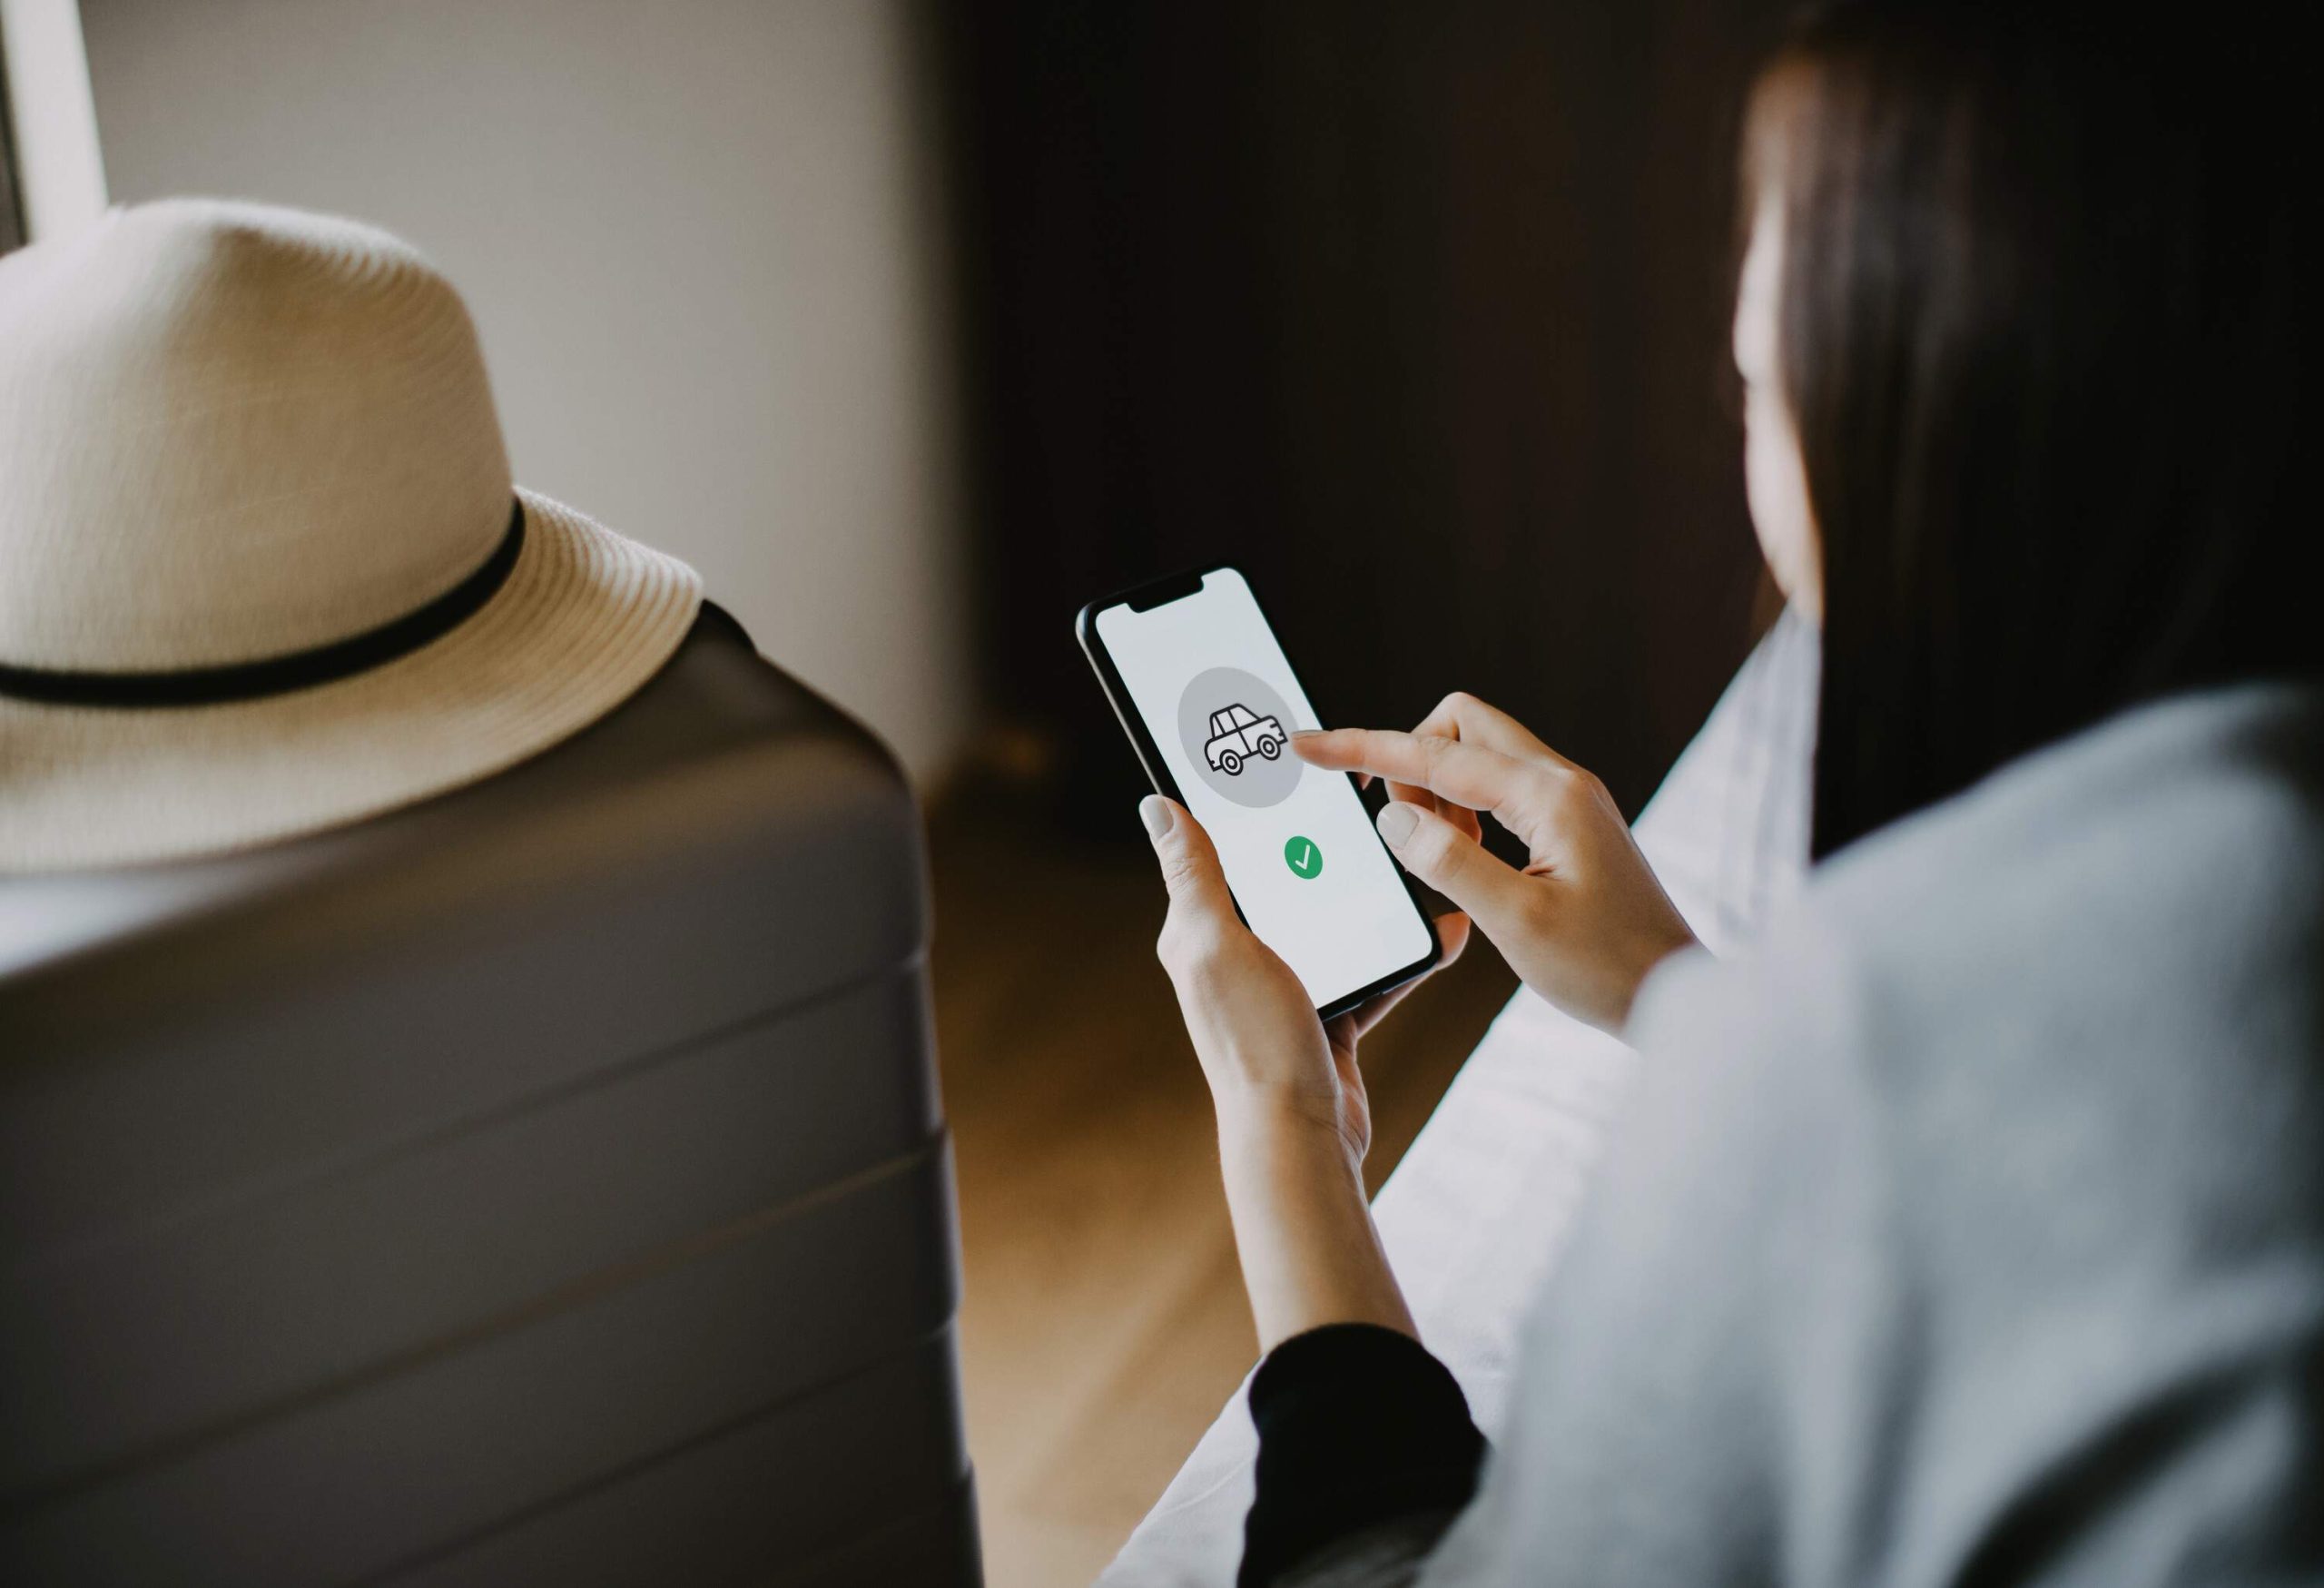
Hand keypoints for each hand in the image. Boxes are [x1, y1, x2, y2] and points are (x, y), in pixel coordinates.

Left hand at [1139, 793, 1465, 1348]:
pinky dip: (1401, 952)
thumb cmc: (1254, 1044)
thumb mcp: (1218, 946)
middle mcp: (1235, 958)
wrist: (1301, 1140)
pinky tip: (1438, 929)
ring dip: (1368, 894)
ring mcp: (1283, 989)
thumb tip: (1158, 804)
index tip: (1262, 753)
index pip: (1212, 848)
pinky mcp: (1327, 1019)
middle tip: (1354, 795)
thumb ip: (1196, 876)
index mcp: (1198, 934)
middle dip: (1316, 840)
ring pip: (1332, 921)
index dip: (1232, 800)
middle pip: (1282, 879)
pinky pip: (1369, 968)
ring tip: (1405, 853)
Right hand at [1295, 692, 1697, 1033]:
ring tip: (1439, 858)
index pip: (1435, 756)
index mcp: (1548, 797)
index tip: (1307, 745)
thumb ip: (1449, 863)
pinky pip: (1499, 791)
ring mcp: (1569, 801)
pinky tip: (1467, 864)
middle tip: (1398, 830)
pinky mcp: (1570, 825)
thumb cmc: (1607, 969)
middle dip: (1411, 761)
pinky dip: (1466, 814)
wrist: (1677, 997)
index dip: (1363, 749)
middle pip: (1460, 727)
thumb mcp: (1516, 923)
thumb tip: (1394, 819)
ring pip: (1479, 757)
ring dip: (1438, 792)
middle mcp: (1561, 782)